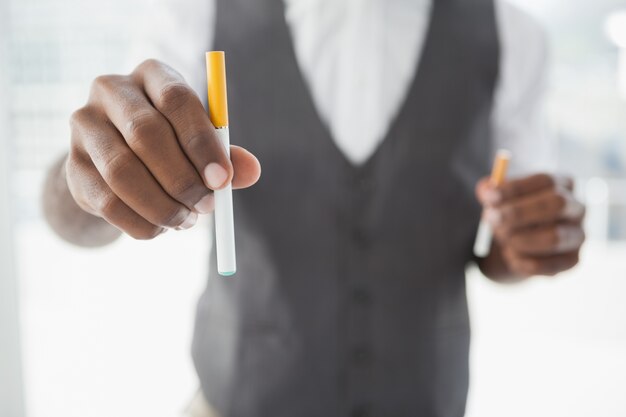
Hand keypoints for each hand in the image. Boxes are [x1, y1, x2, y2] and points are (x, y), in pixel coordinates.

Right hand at [66, 59, 260, 238]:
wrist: (117, 161)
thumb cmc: (172, 144)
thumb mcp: (201, 143)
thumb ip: (225, 156)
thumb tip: (251, 171)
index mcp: (153, 74)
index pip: (177, 100)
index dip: (202, 143)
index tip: (223, 180)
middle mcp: (111, 90)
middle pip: (146, 134)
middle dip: (183, 179)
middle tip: (207, 206)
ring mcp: (85, 126)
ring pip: (122, 172)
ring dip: (162, 205)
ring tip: (186, 220)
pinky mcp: (72, 165)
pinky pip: (107, 202)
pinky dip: (141, 222)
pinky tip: (161, 227)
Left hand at [476, 174, 584, 277]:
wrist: (515, 244)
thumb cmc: (509, 213)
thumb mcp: (497, 199)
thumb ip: (490, 192)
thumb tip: (487, 191)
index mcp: (561, 184)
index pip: (546, 180)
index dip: (516, 189)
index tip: (489, 198)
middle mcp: (577, 208)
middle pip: (557, 203)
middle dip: (520, 213)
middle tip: (492, 219)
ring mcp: (578, 235)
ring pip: (554, 238)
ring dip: (519, 240)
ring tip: (501, 239)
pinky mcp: (573, 260)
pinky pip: (548, 265)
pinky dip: (522, 262)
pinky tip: (510, 256)